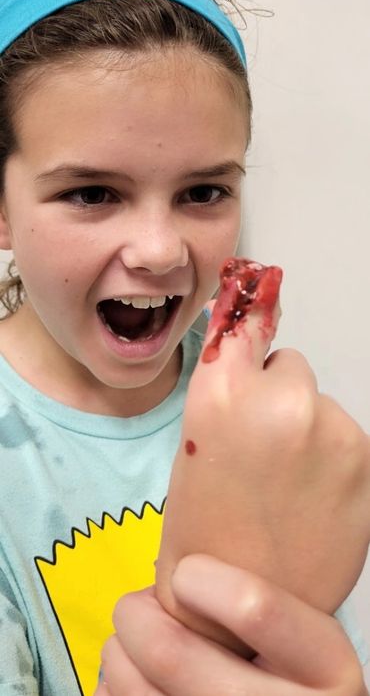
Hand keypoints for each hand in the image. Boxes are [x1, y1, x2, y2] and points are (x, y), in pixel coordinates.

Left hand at [96, 555, 366, 694]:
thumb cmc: (293, 659)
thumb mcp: (306, 624)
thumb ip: (263, 591)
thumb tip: (178, 559)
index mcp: (326, 666)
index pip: (256, 609)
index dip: (199, 578)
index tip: (185, 570)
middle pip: (174, 656)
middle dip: (136, 615)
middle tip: (138, 604)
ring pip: (138, 691)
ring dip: (118, 653)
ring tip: (134, 640)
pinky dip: (113, 687)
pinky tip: (131, 676)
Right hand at [155, 269, 369, 650]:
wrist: (241, 604)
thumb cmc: (204, 533)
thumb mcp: (195, 444)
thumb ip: (226, 388)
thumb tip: (251, 343)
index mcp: (223, 395)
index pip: (245, 321)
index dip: (250, 312)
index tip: (259, 289)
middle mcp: (282, 402)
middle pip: (289, 366)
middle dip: (277, 395)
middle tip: (261, 447)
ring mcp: (332, 430)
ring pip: (320, 403)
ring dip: (309, 430)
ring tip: (286, 483)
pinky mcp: (367, 460)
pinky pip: (345, 437)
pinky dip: (333, 458)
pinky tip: (312, 496)